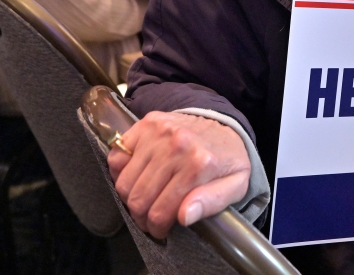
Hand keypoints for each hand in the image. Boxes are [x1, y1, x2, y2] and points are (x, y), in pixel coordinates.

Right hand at [108, 111, 250, 238]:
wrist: (226, 125)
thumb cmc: (228, 159)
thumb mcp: (236, 185)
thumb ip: (212, 202)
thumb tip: (184, 216)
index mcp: (199, 165)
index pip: (160, 212)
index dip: (157, 228)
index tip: (160, 230)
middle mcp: (177, 145)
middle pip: (138, 199)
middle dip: (141, 217)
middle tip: (149, 218)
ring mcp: (159, 132)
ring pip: (125, 182)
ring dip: (130, 197)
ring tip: (144, 199)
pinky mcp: (147, 123)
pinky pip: (117, 156)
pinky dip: (120, 171)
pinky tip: (136, 176)